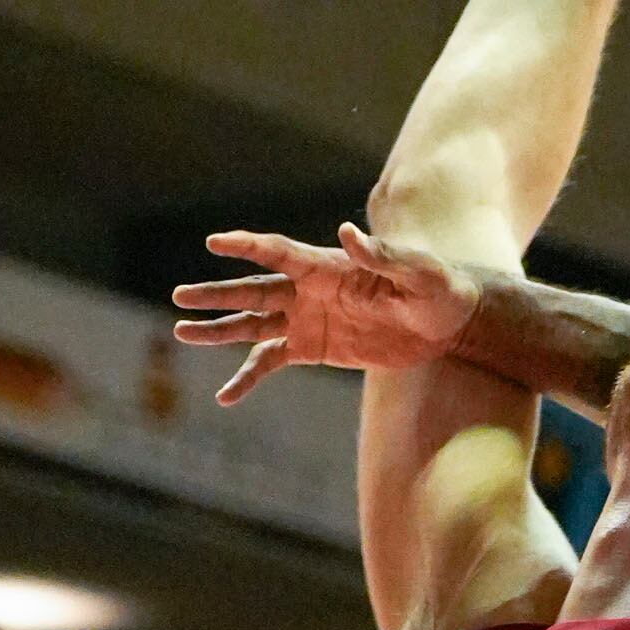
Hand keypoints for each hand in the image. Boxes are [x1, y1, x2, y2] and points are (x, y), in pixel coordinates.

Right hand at [173, 223, 480, 405]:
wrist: (450, 323)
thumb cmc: (439, 286)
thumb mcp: (417, 271)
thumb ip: (383, 255)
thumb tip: (346, 232)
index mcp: (329, 266)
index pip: (279, 252)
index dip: (247, 246)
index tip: (213, 242)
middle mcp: (310, 290)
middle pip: (254, 290)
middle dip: (218, 294)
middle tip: (179, 296)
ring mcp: (308, 319)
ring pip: (253, 326)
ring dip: (219, 331)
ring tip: (182, 333)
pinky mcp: (314, 348)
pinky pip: (272, 362)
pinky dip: (247, 377)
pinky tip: (225, 397)